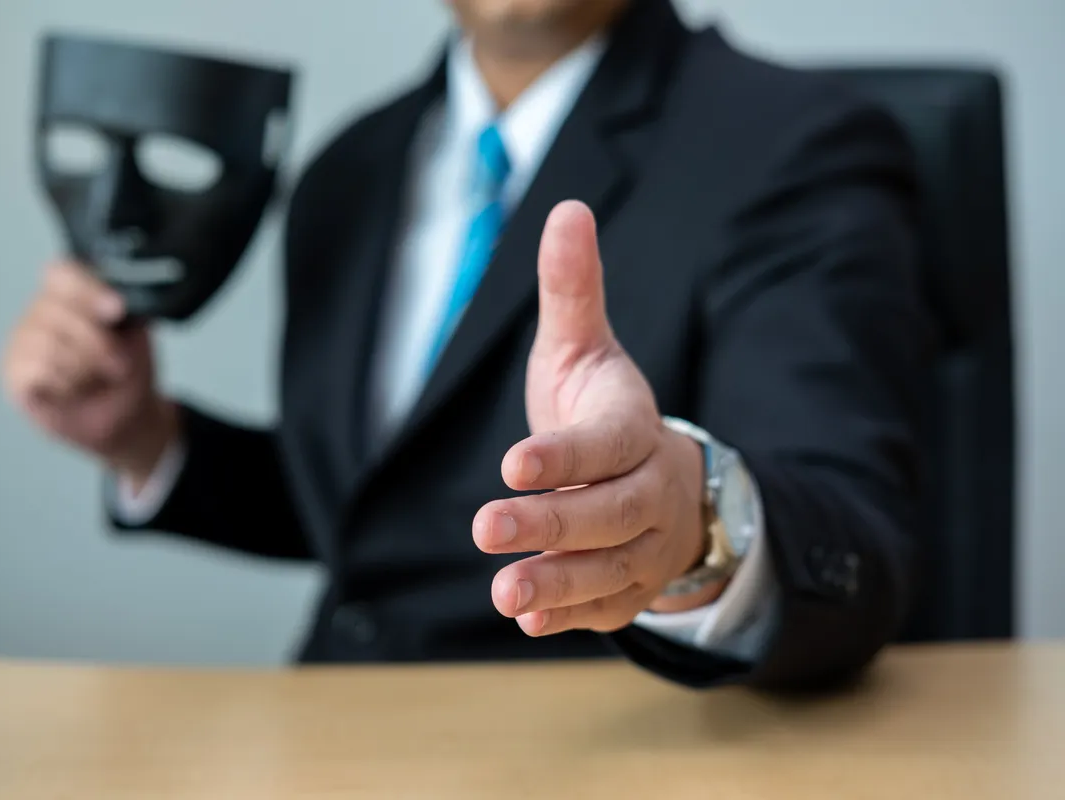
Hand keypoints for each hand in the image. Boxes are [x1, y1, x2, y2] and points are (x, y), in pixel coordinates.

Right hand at [1, 260, 177, 487]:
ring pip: (46, 342)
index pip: (61, 272)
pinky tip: (74, 391)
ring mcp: (22, 343)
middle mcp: (40, 312)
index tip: (117, 310)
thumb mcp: (136, 335)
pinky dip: (66, 385)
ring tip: (98, 380)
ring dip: (83, 367)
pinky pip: (36, 372)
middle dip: (97, 342)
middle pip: (57, 309)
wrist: (125, 417)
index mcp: (70, 294)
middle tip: (119, 365)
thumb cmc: (126, 371)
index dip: (87, 289)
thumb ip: (125, 310)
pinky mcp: (14, 375)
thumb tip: (117, 299)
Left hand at [474, 201, 719, 636]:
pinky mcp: (631, 586)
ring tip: (503, 592)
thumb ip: (572, 290)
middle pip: (609, 512)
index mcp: (634, 428)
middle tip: (487, 526)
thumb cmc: (604, 409)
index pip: (605, 442)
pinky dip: (572, 615)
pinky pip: (609, 607)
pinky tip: (527, 619)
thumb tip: (567, 207)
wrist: (662, 481)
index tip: (513, 462)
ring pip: (611, 568)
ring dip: (559, 581)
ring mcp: (645, 544)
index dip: (564, 454)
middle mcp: (649, 490)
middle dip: (552, 522)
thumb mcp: (583, 349)